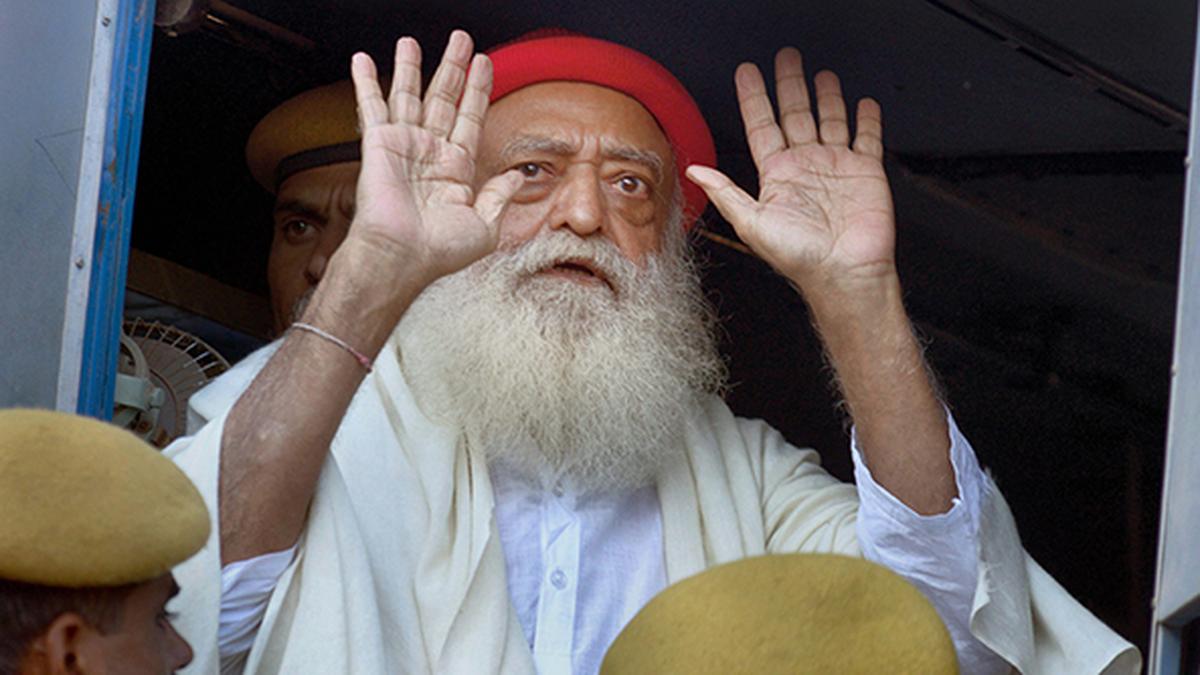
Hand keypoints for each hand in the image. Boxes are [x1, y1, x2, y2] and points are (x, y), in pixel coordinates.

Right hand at [349, 31, 521, 286]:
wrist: (403, 258)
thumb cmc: (440, 252)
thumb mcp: (485, 226)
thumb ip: (499, 196)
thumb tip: (516, 176)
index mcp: (455, 170)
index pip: (471, 119)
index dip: (479, 90)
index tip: (485, 63)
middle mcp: (429, 154)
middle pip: (444, 99)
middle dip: (452, 68)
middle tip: (461, 39)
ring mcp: (403, 147)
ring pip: (409, 96)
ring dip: (410, 67)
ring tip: (411, 41)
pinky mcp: (379, 146)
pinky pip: (373, 107)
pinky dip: (366, 83)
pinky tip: (362, 60)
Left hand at [686, 48, 894, 294]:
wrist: (844, 273)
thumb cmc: (799, 257)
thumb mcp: (751, 223)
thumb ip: (725, 193)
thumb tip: (695, 172)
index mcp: (777, 175)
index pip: (762, 126)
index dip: (754, 98)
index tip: (747, 73)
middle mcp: (805, 167)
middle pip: (795, 115)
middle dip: (789, 85)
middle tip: (785, 58)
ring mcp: (836, 167)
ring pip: (829, 120)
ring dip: (825, 96)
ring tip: (821, 74)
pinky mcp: (865, 172)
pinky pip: (866, 138)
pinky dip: (866, 119)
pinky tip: (863, 103)